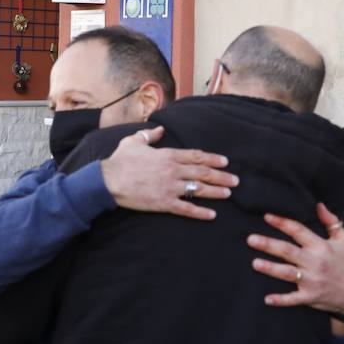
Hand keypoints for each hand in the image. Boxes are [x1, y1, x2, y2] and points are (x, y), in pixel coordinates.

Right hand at [99, 126, 237, 220]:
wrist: (108, 180)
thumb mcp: (133, 142)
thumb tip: (159, 129)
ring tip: (228, 194)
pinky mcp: (163, 203)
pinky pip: (186, 208)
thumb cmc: (120, 160)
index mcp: (168, 155)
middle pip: (202, 173)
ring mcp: (169, 187)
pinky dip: (200, 212)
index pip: (197, 156)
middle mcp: (173, 170)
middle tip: (235, 181)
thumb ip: (149, 135)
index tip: (225, 162)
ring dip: (215, 192)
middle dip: (221, 176)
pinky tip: (212, 214)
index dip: (213, 159)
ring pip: (198, 189)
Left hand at [249, 203, 343, 319]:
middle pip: (288, 251)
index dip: (282, 223)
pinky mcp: (309, 297)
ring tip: (254, 263)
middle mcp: (314, 262)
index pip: (298, 231)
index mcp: (320, 246)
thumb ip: (331, 221)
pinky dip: (280, 300)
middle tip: (251, 239)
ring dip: (270, 268)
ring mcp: (311, 281)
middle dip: (269, 245)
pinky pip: (293, 299)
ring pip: (287, 273)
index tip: (267, 217)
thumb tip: (319, 205)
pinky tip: (267, 299)